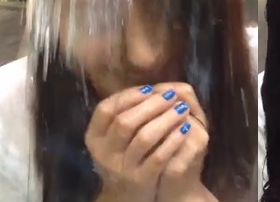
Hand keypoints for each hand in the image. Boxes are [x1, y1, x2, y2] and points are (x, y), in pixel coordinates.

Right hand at [85, 82, 207, 201]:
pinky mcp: (141, 181)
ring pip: (144, 137)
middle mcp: (104, 154)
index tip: (149, 89)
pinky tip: (185, 128)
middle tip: (171, 95)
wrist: (126, 197)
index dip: (128, 96)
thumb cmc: (124, 156)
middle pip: (126, 122)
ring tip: (182, 108)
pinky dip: (174, 139)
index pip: (106, 110)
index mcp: (94, 138)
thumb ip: (125, 112)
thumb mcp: (114, 137)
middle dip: (151, 104)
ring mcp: (122, 169)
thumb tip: (150, 88)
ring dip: (166, 119)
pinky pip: (159, 156)